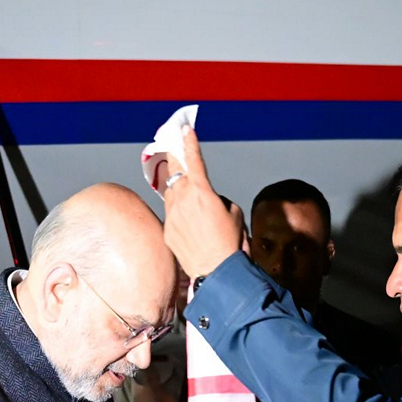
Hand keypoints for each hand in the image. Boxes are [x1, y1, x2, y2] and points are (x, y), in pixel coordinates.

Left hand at [160, 129, 244, 278]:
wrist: (216, 272)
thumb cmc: (231, 243)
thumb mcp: (234, 213)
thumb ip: (218, 199)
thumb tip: (207, 199)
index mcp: (203, 192)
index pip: (194, 160)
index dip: (189, 142)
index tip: (185, 129)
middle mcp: (183, 200)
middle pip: (175, 171)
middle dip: (175, 157)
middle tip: (173, 146)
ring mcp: (172, 215)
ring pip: (170, 193)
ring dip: (177, 187)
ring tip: (186, 192)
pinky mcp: (167, 230)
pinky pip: (171, 214)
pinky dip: (178, 213)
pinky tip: (190, 225)